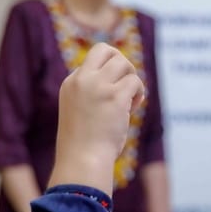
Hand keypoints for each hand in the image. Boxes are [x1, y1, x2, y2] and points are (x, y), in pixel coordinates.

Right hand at [49, 43, 144, 192]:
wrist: (82, 161)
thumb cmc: (85, 144)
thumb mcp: (82, 110)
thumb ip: (96, 93)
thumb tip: (128, 81)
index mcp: (71, 83)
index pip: (93, 60)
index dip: (108, 73)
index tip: (112, 93)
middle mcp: (81, 80)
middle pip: (105, 49)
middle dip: (121, 64)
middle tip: (125, 86)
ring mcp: (97, 86)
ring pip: (123, 63)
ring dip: (132, 80)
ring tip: (130, 101)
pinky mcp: (114, 96)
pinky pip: (134, 81)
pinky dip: (139, 92)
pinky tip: (133, 108)